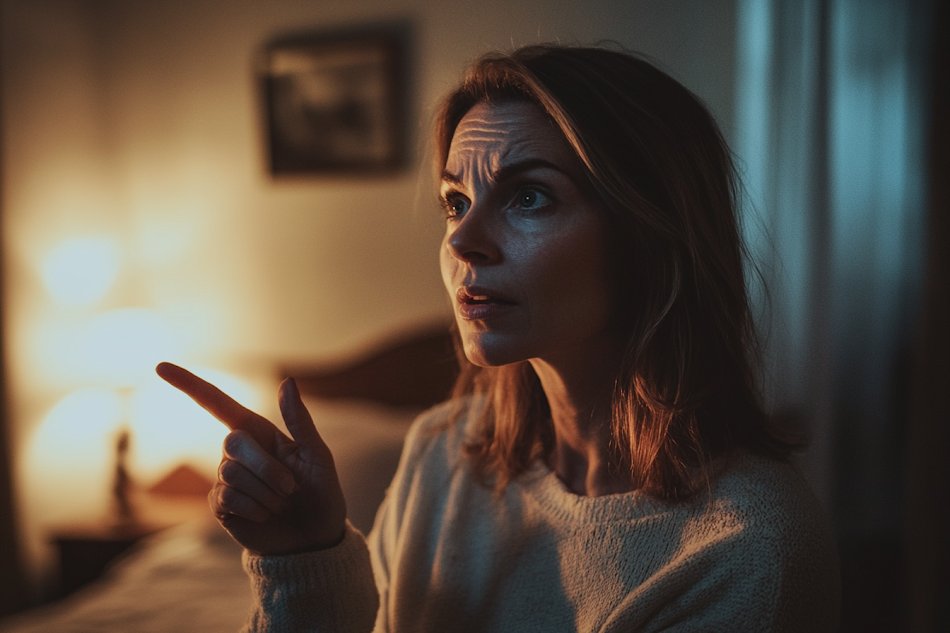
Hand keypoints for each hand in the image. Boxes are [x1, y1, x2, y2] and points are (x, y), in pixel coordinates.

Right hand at [155, 362, 346, 554]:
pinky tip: (266, 515)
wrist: (314, 538)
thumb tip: (287, 380)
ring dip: (266, 492)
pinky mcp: (221, 506)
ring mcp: (225, 479)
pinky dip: (255, 508)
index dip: (189, 384)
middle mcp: (237, 452)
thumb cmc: (320, 492)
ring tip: (281, 503)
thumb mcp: (317, 455)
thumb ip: (299, 420)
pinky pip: (228, 498)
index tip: (159, 366)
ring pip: (231, 473)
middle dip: (267, 467)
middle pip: (233, 442)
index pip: (217, 403)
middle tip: (291, 488)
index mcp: (259, 433)